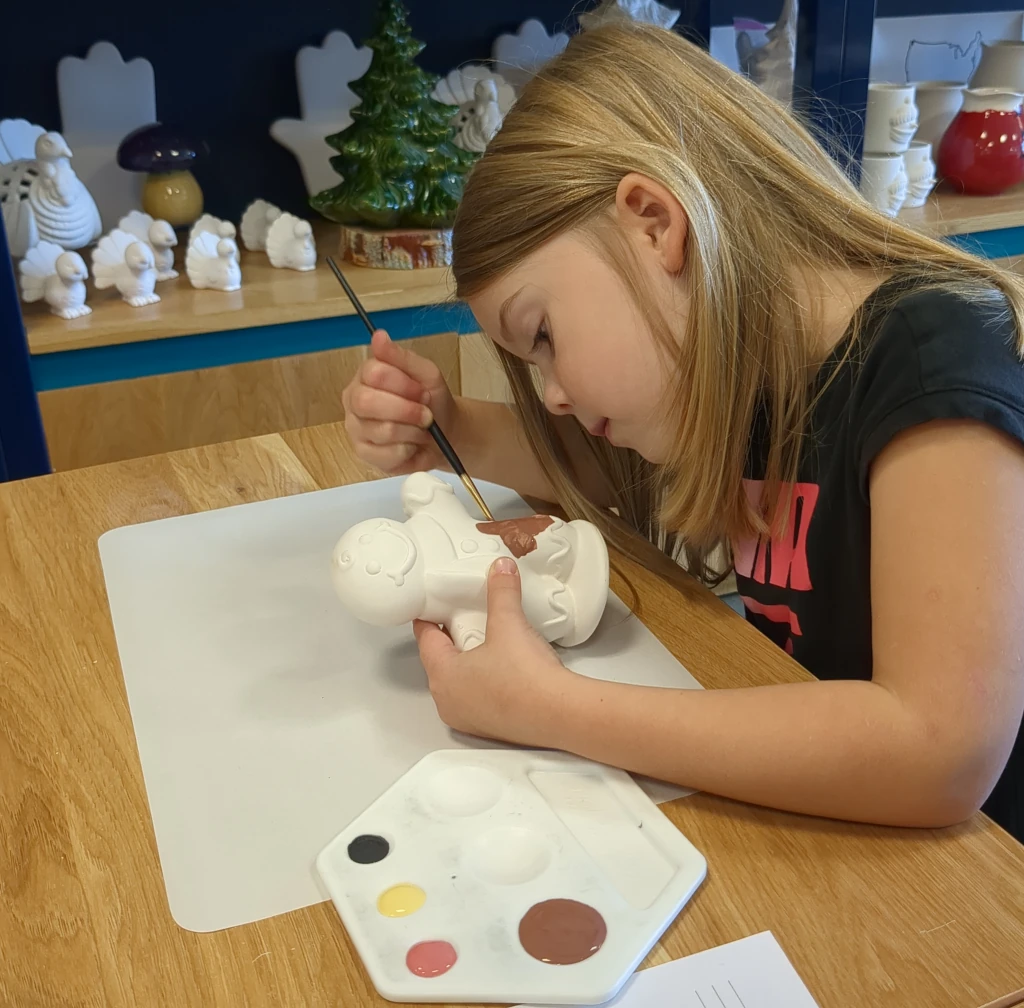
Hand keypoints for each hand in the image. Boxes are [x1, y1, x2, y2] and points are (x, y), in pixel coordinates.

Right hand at [343, 329, 459, 473]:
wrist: (445, 433)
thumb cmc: (432, 401)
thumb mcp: (426, 373)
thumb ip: (402, 357)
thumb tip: (378, 336)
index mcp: (365, 376)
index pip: (373, 373)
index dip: (403, 385)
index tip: (422, 392)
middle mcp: (354, 400)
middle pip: (367, 402)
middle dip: (405, 410)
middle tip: (425, 415)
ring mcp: (356, 428)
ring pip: (382, 430)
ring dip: (412, 431)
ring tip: (421, 430)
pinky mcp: (364, 453)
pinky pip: (386, 454)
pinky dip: (408, 450)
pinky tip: (411, 445)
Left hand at [414, 558, 582, 746]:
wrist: (561, 715)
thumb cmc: (528, 681)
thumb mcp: (509, 624)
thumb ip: (501, 593)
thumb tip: (500, 571)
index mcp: (443, 677)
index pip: (426, 640)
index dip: (428, 618)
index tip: (432, 605)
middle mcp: (449, 702)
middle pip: (440, 661)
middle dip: (451, 638)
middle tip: (464, 617)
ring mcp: (469, 718)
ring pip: (460, 681)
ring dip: (469, 661)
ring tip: (488, 641)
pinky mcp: (491, 727)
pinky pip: (479, 697)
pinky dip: (485, 681)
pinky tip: (505, 669)